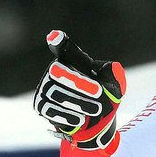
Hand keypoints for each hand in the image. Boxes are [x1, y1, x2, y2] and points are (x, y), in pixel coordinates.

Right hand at [33, 30, 125, 151]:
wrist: (96, 120)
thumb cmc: (104, 94)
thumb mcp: (114, 83)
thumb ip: (114, 74)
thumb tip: (113, 67)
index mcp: (73, 60)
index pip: (65, 48)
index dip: (59, 42)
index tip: (55, 36)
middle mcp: (54, 71)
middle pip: (59, 73)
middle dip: (81, 85)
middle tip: (99, 93)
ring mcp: (45, 88)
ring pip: (56, 93)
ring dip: (79, 102)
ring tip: (96, 109)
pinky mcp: (41, 107)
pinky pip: (51, 110)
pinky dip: (69, 116)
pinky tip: (81, 119)